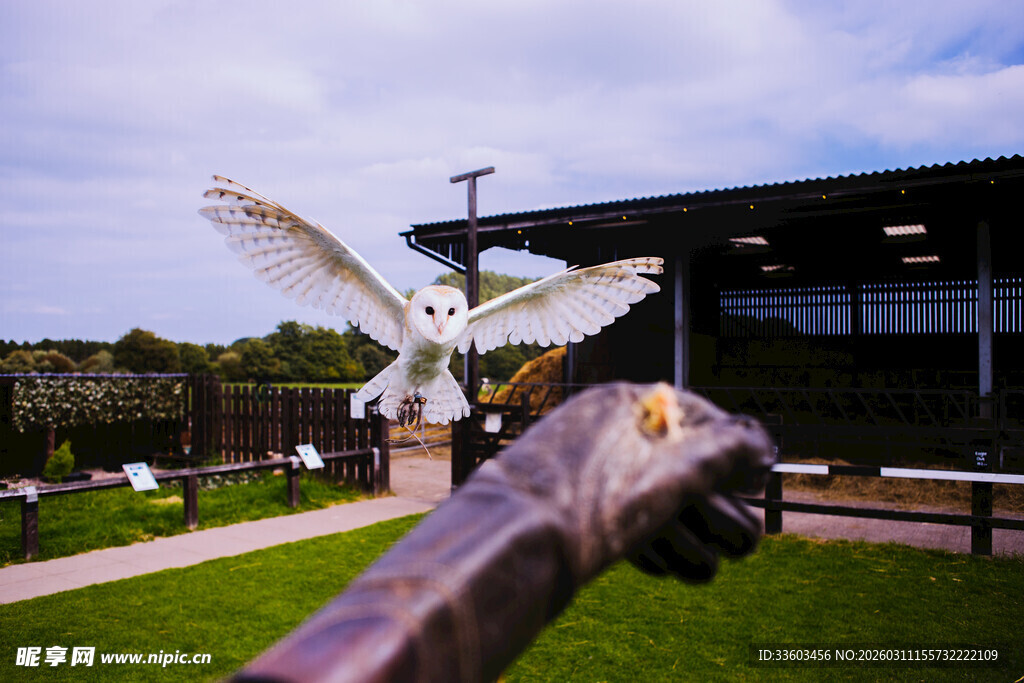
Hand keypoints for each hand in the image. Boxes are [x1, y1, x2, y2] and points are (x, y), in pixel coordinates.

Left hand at [481, 383, 773, 582]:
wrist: (509, 542)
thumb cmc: (595, 502)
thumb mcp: (675, 473)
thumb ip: (725, 452)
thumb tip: (763, 447)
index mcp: (620, 402)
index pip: (693, 414)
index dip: (729, 448)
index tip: (752, 480)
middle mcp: (595, 425)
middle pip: (668, 455)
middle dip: (710, 497)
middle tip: (738, 534)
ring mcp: (575, 462)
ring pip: (643, 488)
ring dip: (683, 524)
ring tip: (705, 558)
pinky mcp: (561, 501)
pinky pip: (613, 511)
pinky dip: (642, 534)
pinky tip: (657, 561)